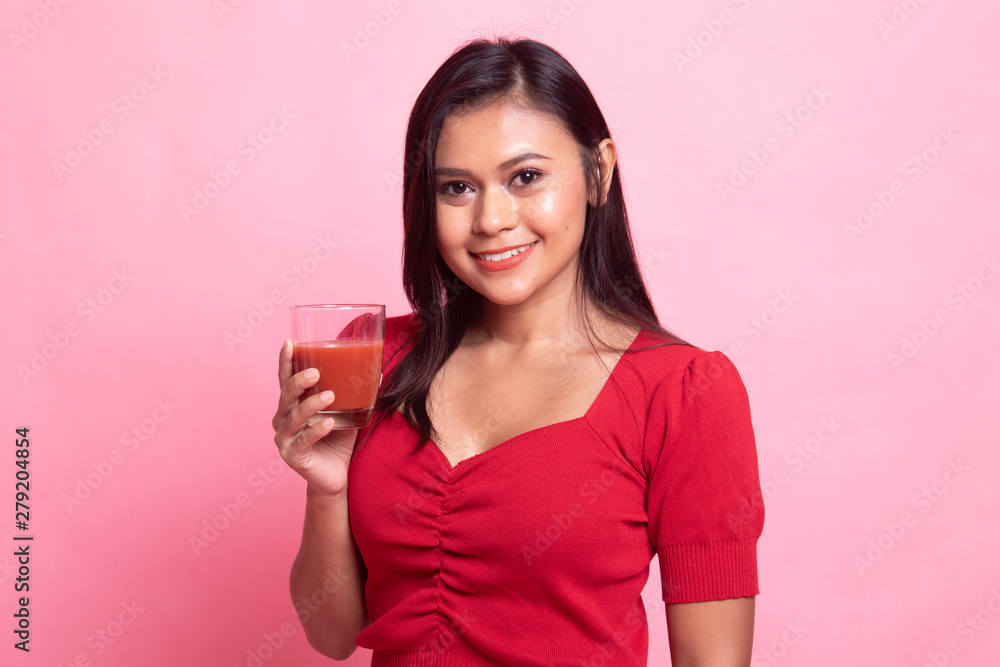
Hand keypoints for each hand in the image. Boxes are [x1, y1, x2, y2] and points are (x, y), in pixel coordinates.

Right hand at [272, 339, 359, 498]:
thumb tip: (378, 370)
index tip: (290, 343)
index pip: (286, 379)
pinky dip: (316, 431)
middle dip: (298, 381)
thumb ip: (357, 393)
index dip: (285, 362)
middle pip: (286, 396)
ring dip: (311, 404)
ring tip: (330, 396)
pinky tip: (329, 424)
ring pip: (294, 417)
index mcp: (293, 405)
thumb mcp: (349, 413)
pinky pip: (304, 441)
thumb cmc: (338, 440)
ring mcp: (285, 438)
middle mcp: (284, 419)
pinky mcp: (293, 456)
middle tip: (315, 372)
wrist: (337, 475)